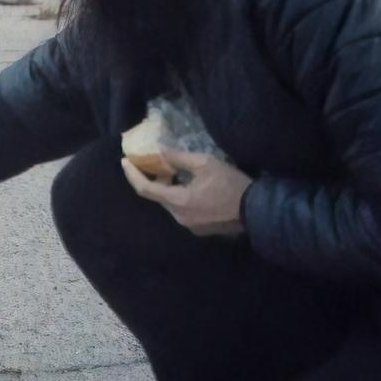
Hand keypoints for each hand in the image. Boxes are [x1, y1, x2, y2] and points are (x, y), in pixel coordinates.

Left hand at [121, 149, 251, 236]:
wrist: (256, 210)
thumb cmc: (231, 184)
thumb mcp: (205, 163)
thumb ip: (178, 158)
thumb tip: (158, 151)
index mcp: (178, 202)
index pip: (145, 189)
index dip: (132, 175)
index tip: (124, 162)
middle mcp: (179, 218)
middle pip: (158, 197)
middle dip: (153, 180)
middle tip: (156, 163)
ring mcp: (189, 226)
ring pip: (170, 205)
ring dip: (167, 189)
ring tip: (174, 173)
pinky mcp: (199, 229)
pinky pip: (181, 211)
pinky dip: (178, 197)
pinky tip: (189, 187)